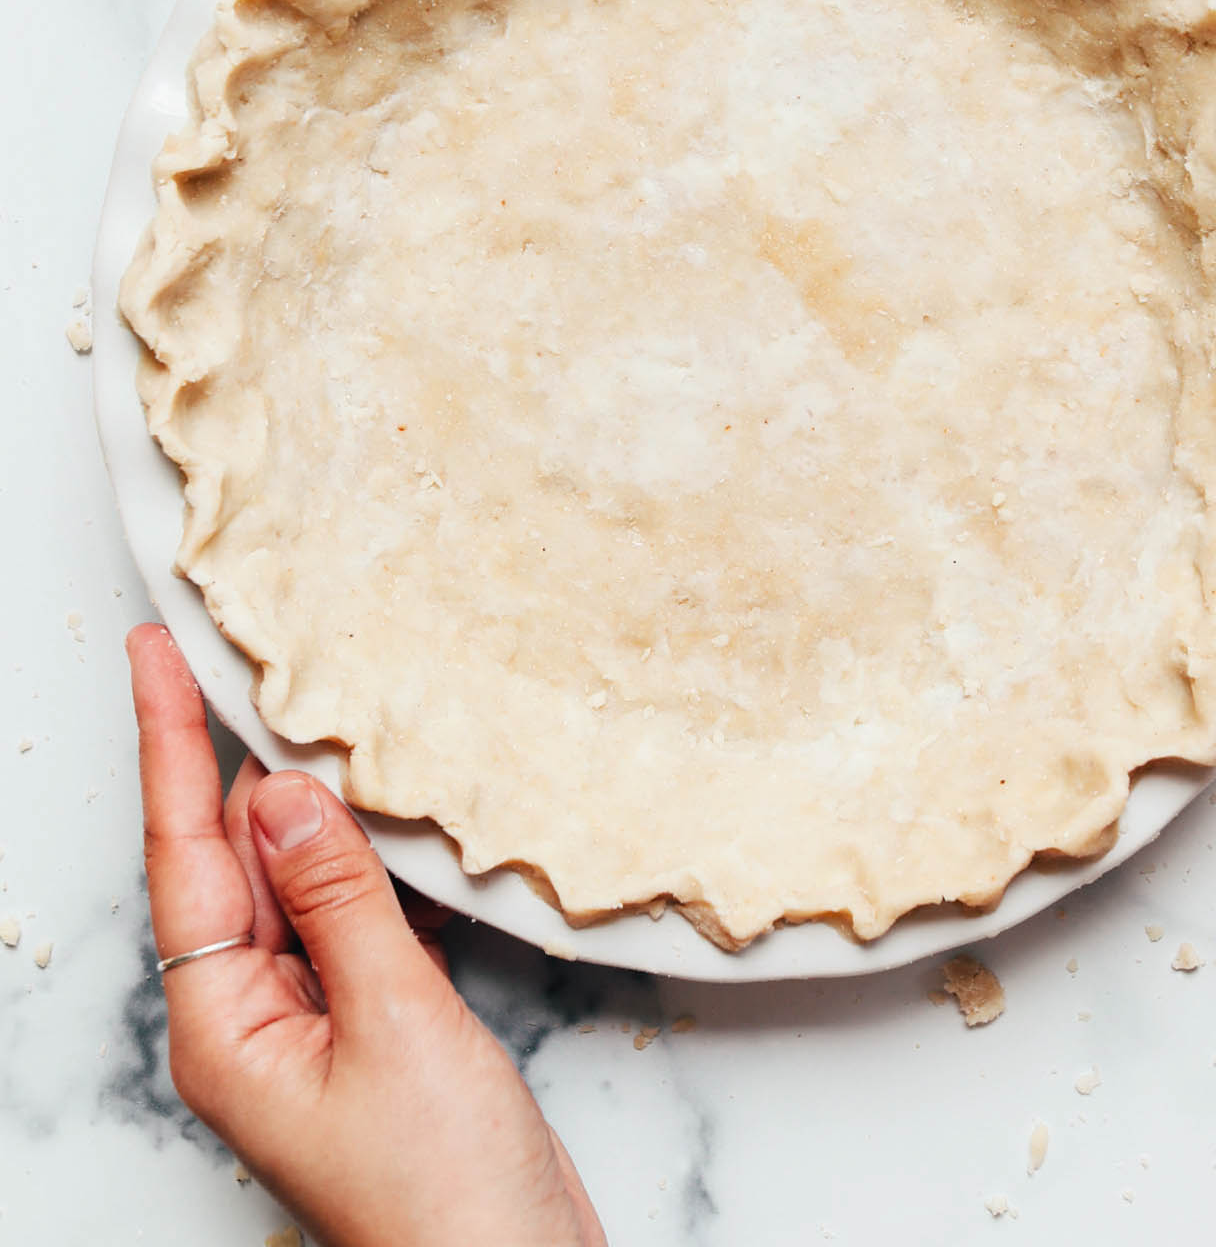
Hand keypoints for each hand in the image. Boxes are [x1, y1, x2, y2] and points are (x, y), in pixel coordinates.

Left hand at [126, 624, 604, 1246]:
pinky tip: (398, 809)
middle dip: (250, 753)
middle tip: (267, 643)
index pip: (184, 851)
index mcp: (224, 1026)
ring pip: (298, 878)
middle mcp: (250, 1018)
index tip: (154, 648)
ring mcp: (308, 1023)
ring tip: (329, 702)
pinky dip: (372, 859)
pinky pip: (350, 915)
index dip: (169, 739)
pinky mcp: (368, 1026)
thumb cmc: (444, 1189)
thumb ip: (339, 897)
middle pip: (236, 855)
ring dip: (320, 802)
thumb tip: (282, 787)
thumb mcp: (395, 1022)